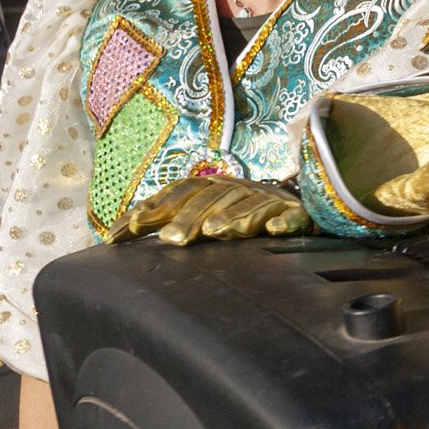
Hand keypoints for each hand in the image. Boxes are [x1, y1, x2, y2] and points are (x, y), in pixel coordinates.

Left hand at [113, 175, 309, 245]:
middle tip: (170, 239)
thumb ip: (175, 221)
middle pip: (210, 199)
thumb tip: (126, 231)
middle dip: (189, 217)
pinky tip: (273, 230)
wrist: (302, 209)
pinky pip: (291, 216)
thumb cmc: (245, 216)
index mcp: (212, 188)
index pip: (177, 193)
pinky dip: (283, 222)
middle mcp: (237, 188)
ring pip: (248, 204)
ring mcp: (269, 199)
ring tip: (215, 231)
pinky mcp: (299, 213)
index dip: (153, 207)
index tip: (127, 229)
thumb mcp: (208, 217)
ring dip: (231, 216)